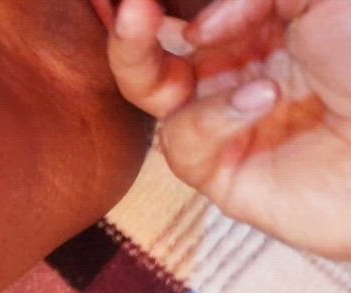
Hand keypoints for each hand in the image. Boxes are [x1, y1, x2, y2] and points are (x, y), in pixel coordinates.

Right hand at [104, 0, 350, 258]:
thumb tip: (196, 32)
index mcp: (253, 32)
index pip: (184, 20)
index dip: (156, 9)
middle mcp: (230, 76)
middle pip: (149, 56)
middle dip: (131, 33)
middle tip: (133, 9)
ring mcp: (220, 125)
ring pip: (148, 97)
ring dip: (150, 64)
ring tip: (199, 37)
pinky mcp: (217, 173)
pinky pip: (183, 140)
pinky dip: (214, 115)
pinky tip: (265, 99)